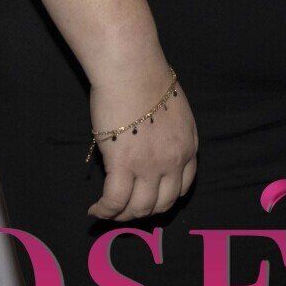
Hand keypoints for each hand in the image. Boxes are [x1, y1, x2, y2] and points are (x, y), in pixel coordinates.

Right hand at [87, 54, 198, 220]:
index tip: (148, 200)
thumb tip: (152, 146)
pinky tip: (96, 210)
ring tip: (108, 211)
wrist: (133, 69)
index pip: (182, 187)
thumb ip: (168, 134)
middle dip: (143, 212)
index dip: (164, 199)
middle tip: (125, 209)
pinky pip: (115, 201)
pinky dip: (105, 211)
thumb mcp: (174, 112)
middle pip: (161, 203)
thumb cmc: (148, 80)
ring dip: (122, 215)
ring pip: (139, 208)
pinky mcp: (123, 164)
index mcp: (189, 146)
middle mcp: (174, 160)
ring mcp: (150, 165)